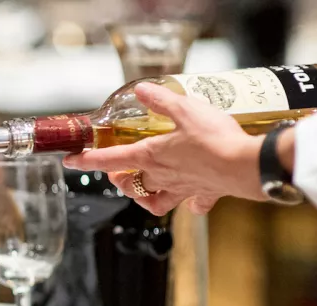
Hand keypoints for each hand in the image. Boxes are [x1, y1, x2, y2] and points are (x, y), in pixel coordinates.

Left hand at [63, 82, 264, 215]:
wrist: (245, 166)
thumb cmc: (213, 138)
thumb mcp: (185, 109)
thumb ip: (161, 100)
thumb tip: (142, 90)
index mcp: (151, 156)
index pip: (110, 160)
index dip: (87, 160)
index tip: (71, 161)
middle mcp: (162, 176)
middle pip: (130, 183)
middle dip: (119, 178)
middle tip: (115, 171)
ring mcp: (183, 189)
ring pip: (154, 200)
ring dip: (143, 196)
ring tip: (142, 187)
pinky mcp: (205, 194)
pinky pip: (192, 204)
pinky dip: (189, 203)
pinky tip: (191, 200)